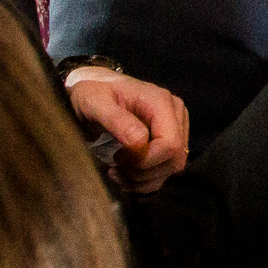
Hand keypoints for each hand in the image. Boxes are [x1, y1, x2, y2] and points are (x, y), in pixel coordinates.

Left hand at [68, 69, 189, 192]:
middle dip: (144, 173)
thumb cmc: (93, 92)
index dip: (146, 160)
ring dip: (143, 180)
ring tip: (117, 172)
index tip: (118, 157)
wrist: (93, 88)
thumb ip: (116, 120)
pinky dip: (145, 180)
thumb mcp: (95, 102)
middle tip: (116, 169)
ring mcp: (175, 128)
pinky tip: (125, 173)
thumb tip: (139, 142)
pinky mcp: (168, 140)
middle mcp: (175, 114)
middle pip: (175, 159)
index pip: (171, 144)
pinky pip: (165, 169)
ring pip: (172, 168)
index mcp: (162, 102)